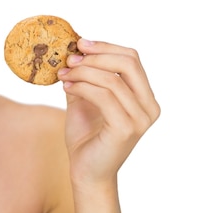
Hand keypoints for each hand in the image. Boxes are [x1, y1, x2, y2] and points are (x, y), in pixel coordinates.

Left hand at [57, 38, 159, 186]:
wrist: (85, 170)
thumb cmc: (87, 134)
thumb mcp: (85, 97)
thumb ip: (87, 75)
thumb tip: (75, 48)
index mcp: (145, 97)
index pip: (132, 58)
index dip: (105, 46)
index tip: (80, 43)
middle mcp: (149, 107)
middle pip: (128, 63)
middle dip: (95, 56)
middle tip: (70, 58)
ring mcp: (140, 119)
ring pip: (112, 79)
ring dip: (82, 72)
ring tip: (63, 75)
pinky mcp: (126, 129)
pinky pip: (103, 96)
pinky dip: (82, 87)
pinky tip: (67, 87)